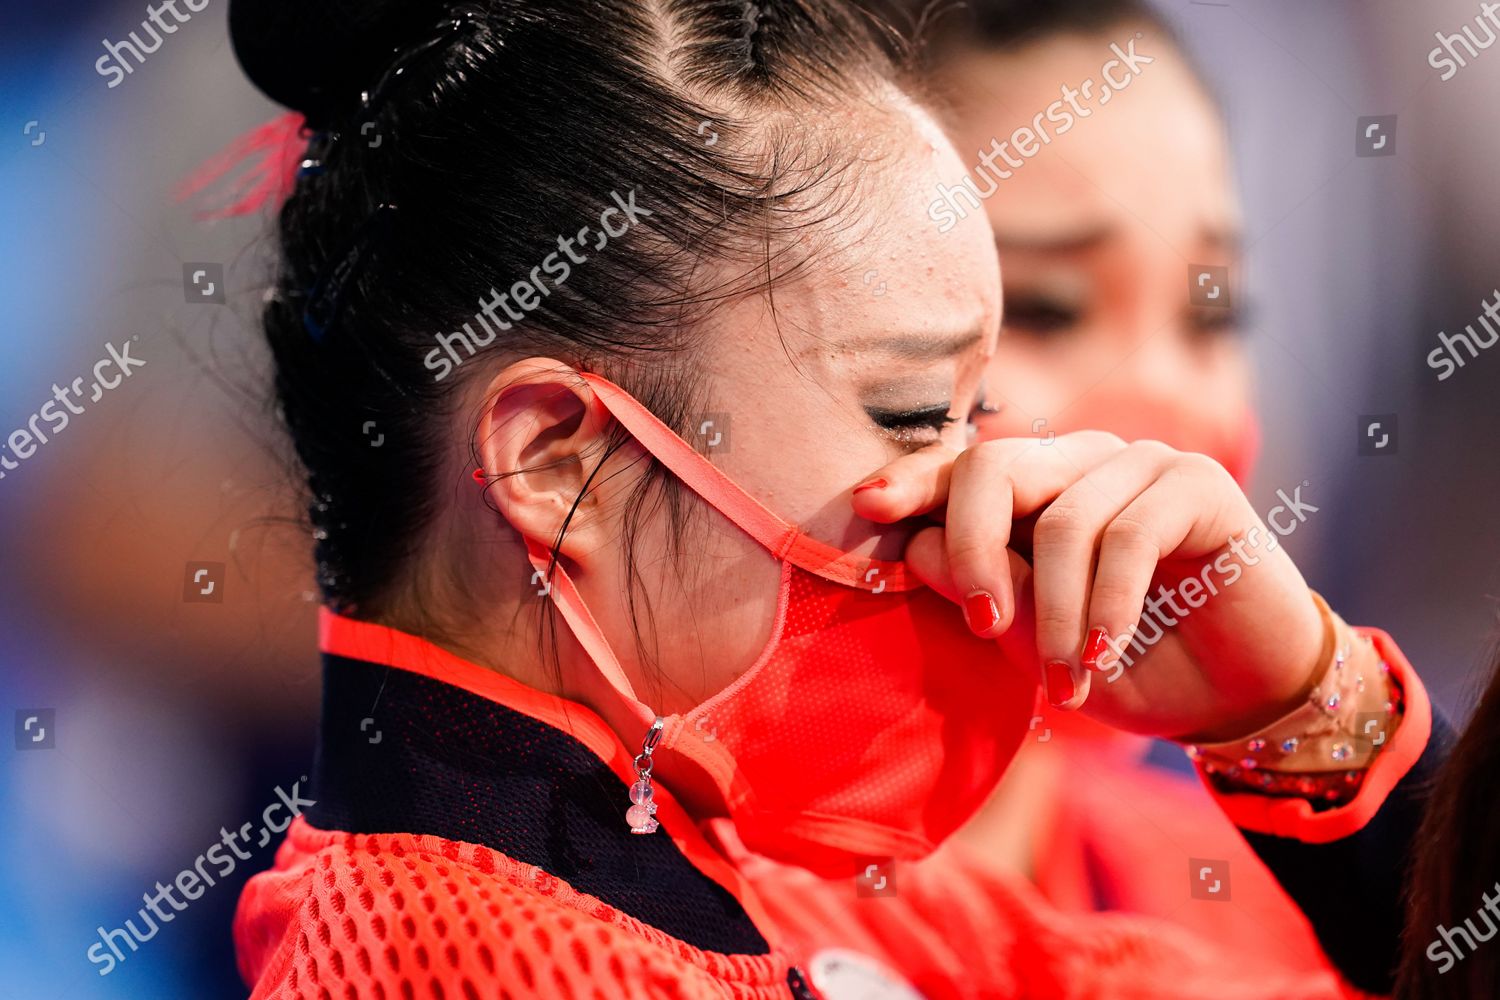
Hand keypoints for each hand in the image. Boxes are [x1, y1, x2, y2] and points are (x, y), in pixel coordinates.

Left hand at [851, 433, 1325, 741]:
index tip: (868, 508)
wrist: (1240, 697)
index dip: (913, 481)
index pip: (960, 467)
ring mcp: (1141, 464)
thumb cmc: (1132, 667)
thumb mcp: (1039, 646)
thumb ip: (986, 596)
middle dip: (973, 549)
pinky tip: (1105, 655)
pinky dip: (1107, 604)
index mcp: (1035, 491)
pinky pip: (1127, 536)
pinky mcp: (1198, 484)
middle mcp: (1081, 463)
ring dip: (1055, 615)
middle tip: (981, 624)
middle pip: (994, 468)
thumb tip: (917, 546)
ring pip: (1063, 520)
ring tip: (1064, 684)